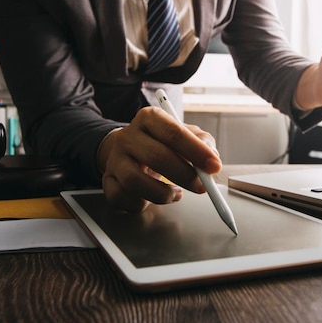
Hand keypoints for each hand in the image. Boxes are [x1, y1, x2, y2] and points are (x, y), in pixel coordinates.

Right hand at [97, 107, 220, 211]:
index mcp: (149, 118)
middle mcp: (128, 136)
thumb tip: (212, 157)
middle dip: (185, 175)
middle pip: (156, 156)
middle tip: (202, 186)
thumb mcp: (184, 133)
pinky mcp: (107, 180)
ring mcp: (115, 159)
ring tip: (176, 194)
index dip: (196, 151)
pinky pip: (121, 198)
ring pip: (134, 181)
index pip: (173, 132)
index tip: (214, 166)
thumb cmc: (160, 142)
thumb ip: (202, 142)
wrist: (127, 148)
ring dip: (161, 194)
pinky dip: (140, 204)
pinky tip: (151, 199)